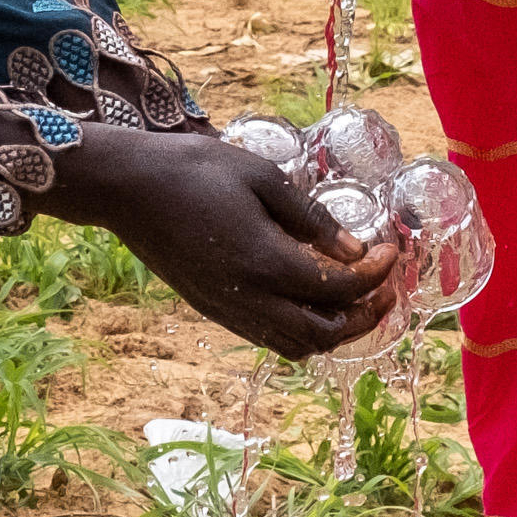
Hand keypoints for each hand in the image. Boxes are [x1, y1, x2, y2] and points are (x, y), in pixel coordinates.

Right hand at [42, 125, 404, 358]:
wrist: (126, 187)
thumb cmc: (193, 169)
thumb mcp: (262, 177)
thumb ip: (311, 218)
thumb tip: (354, 249)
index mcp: (266, 263)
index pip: (341, 287)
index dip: (377, 273)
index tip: (390, 249)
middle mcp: (250, 298)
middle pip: (325, 333)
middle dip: (366, 315)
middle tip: (386, 287)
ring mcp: (229, 310)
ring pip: (297, 346)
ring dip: (335, 330)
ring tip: (355, 301)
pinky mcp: (214, 310)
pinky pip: (269, 338)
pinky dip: (302, 330)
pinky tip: (311, 300)